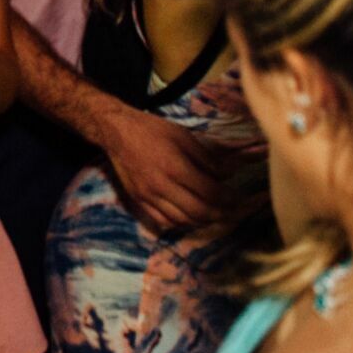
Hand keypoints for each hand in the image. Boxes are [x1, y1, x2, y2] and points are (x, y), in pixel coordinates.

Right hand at [101, 108, 233, 231]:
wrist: (117, 132)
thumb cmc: (153, 130)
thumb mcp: (184, 136)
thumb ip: (207, 159)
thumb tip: (228, 175)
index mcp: (175, 167)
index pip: (209, 192)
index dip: (227, 198)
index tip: (236, 197)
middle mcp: (161, 186)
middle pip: (198, 211)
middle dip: (219, 214)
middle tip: (229, 210)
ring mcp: (148, 196)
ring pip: (182, 220)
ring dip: (201, 221)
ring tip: (212, 214)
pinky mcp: (138, 201)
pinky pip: (163, 221)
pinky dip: (180, 223)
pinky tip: (189, 216)